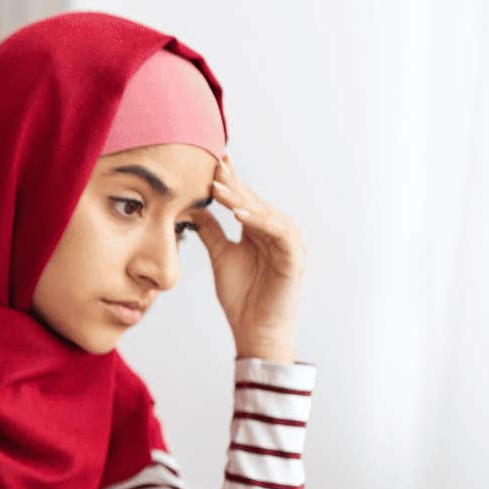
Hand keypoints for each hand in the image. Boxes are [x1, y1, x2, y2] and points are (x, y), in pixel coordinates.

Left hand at [195, 154, 304, 361]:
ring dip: (243, 200)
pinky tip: (241, 214)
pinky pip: (278, 233)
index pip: (244, 199)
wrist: (254, 328)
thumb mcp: (221, 256)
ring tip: (220, 187)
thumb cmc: (242, 295)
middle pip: (254, 201)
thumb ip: (211, 231)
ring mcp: (287, 243)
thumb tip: (194, 209)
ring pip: (265, 213)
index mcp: (259, 229)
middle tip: (215, 164)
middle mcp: (275, 231)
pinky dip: (260, 222)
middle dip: (234, 183)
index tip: (212, 160)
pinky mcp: (294, 257)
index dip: (230, 180)